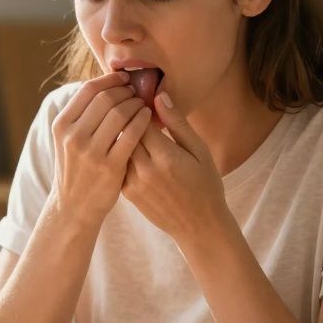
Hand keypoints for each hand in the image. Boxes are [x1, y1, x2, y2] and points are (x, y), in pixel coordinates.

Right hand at [49, 71, 152, 224]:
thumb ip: (80, 115)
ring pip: (119, 113)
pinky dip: (143, 121)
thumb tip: (100, 85)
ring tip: (143, 104)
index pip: (88, 90)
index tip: (123, 78)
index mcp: (62, 125)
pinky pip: (132, 134)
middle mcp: (73, 136)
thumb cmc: (76, 169)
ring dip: (136, 103)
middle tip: (136, 91)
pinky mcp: (110, 166)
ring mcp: (91, 152)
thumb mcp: (66, 140)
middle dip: (125, 90)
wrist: (74, 207)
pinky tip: (148, 118)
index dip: (109, 79)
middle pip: (105, 98)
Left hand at [123, 89, 232, 246]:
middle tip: (129, 105)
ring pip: (118, 148)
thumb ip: (177, 123)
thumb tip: (159, 96)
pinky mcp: (127, 193)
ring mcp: (134, 183)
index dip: (138, 105)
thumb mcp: (199, 150)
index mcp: (166, 157)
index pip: (140, 120)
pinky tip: (128, 146)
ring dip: (121, 134)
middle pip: (124, 132)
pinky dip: (121, 153)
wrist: (199, 226)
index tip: (140, 97)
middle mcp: (145, 170)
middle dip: (126, 116)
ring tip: (127, 124)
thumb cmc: (205, 184)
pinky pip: (118, 164)